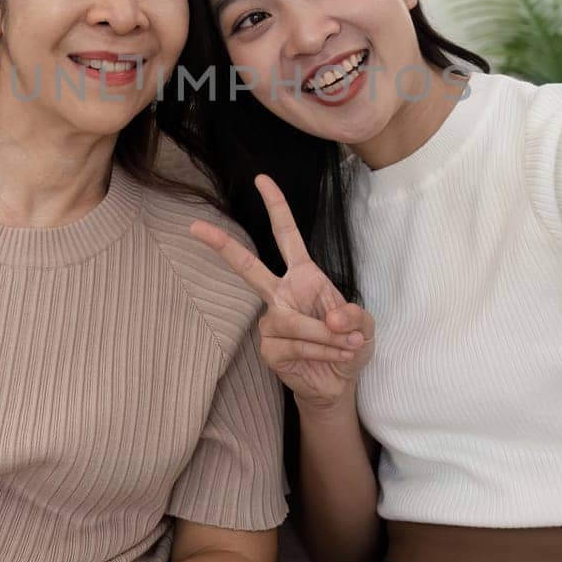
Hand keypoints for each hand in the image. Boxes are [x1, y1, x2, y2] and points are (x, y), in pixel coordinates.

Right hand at [190, 175, 375, 413]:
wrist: (339, 383)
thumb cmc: (351, 344)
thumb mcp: (366, 326)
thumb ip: (355, 316)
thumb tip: (332, 318)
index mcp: (303, 276)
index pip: (286, 236)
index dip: (276, 207)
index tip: (262, 179)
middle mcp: (281, 294)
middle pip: (248, 267)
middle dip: (222, 246)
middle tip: (195, 227)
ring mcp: (271, 321)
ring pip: (292, 321)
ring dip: (326, 336)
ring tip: (347, 346)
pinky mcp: (268, 348)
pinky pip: (293, 345)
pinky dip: (320, 351)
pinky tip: (332, 358)